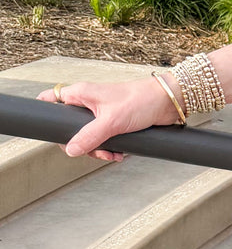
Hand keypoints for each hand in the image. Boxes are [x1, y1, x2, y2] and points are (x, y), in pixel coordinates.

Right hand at [36, 75, 181, 162]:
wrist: (167, 103)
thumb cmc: (140, 100)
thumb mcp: (111, 122)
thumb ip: (89, 137)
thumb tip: (71, 150)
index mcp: (81, 94)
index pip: (51, 100)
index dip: (47, 115)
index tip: (55, 133)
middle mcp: (88, 102)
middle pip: (70, 127)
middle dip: (81, 144)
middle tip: (95, 150)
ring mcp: (101, 112)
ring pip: (87, 136)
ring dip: (98, 149)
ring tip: (112, 154)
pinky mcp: (114, 122)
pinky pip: (103, 139)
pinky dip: (109, 148)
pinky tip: (119, 154)